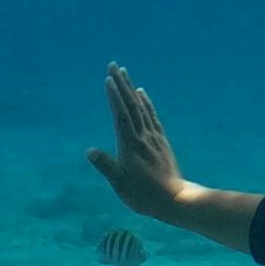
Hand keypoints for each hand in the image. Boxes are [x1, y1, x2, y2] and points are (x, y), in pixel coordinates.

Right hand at [87, 63, 190, 218]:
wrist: (175, 200)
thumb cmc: (144, 195)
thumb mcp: (121, 184)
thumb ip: (106, 166)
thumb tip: (89, 151)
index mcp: (130, 145)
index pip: (121, 115)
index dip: (114, 97)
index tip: (108, 79)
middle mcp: (143, 137)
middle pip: (130, 105)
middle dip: (121, 84)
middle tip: (113, 65)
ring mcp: (153, 137)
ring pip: (141, 107)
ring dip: (131, 89)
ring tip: (125, 73)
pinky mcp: (161, 141)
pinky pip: (152, 117)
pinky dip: (146, 103)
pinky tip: (142, 94)